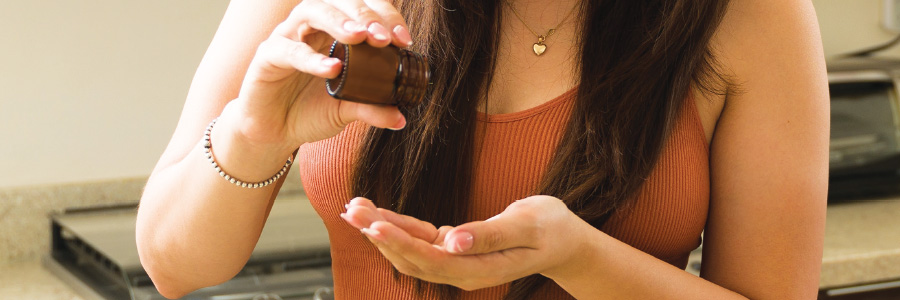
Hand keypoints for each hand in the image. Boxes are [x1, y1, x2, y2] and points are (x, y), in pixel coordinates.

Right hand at [218, 0, 413, 154]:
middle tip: (383, 37)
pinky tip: (332, 69)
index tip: (404, 40)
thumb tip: (401, 118)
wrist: (273, 132)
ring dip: (339, 21)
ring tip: (360, 37)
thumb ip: (372, 109)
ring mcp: (288, 37)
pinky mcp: (267, 56)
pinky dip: (312, 58)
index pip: (363, 8)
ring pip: (311, 11)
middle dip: (365, 15)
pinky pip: (289, 50)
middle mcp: (312, 27)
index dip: (386, 17)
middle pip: (339, 2)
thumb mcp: (347, 110)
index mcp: (335, 32)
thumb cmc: (309, 110)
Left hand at [340, 196, 592, 290]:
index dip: (401, 242)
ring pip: (410, 251)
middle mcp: (463, 271)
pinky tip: (376, 213)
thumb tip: (453, 241)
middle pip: (412, 257)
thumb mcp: (528, 225)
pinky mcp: (453, 248)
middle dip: (379, 233)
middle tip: (351, 209)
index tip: (375, 222)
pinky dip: (397, 226)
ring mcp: (456, 262)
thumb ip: (490, 234)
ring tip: (354, 208)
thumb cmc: (552, 229)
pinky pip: (419, 240)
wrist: (564, 242)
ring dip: (380, 230)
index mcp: (480, 269)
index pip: (432, 259)